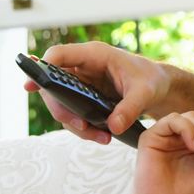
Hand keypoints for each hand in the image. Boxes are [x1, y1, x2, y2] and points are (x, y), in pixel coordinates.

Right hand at [22, 42, 170, 143]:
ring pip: (62, 104)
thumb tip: (113, 127)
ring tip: (101, 137)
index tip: (32, 86)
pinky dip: (84, 127)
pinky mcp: (86, 98)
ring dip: (75, 124)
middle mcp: (83, 67)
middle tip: (81, 126)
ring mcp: (82, 84)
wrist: (161, 88)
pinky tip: (101, 136)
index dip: (41, 68)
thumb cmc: (152, 80)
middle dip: (62, 109)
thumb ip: (129, 108)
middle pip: (53, 85)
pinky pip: (74, 113)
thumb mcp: (145, 93)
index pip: (59, 55)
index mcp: (94, 55)